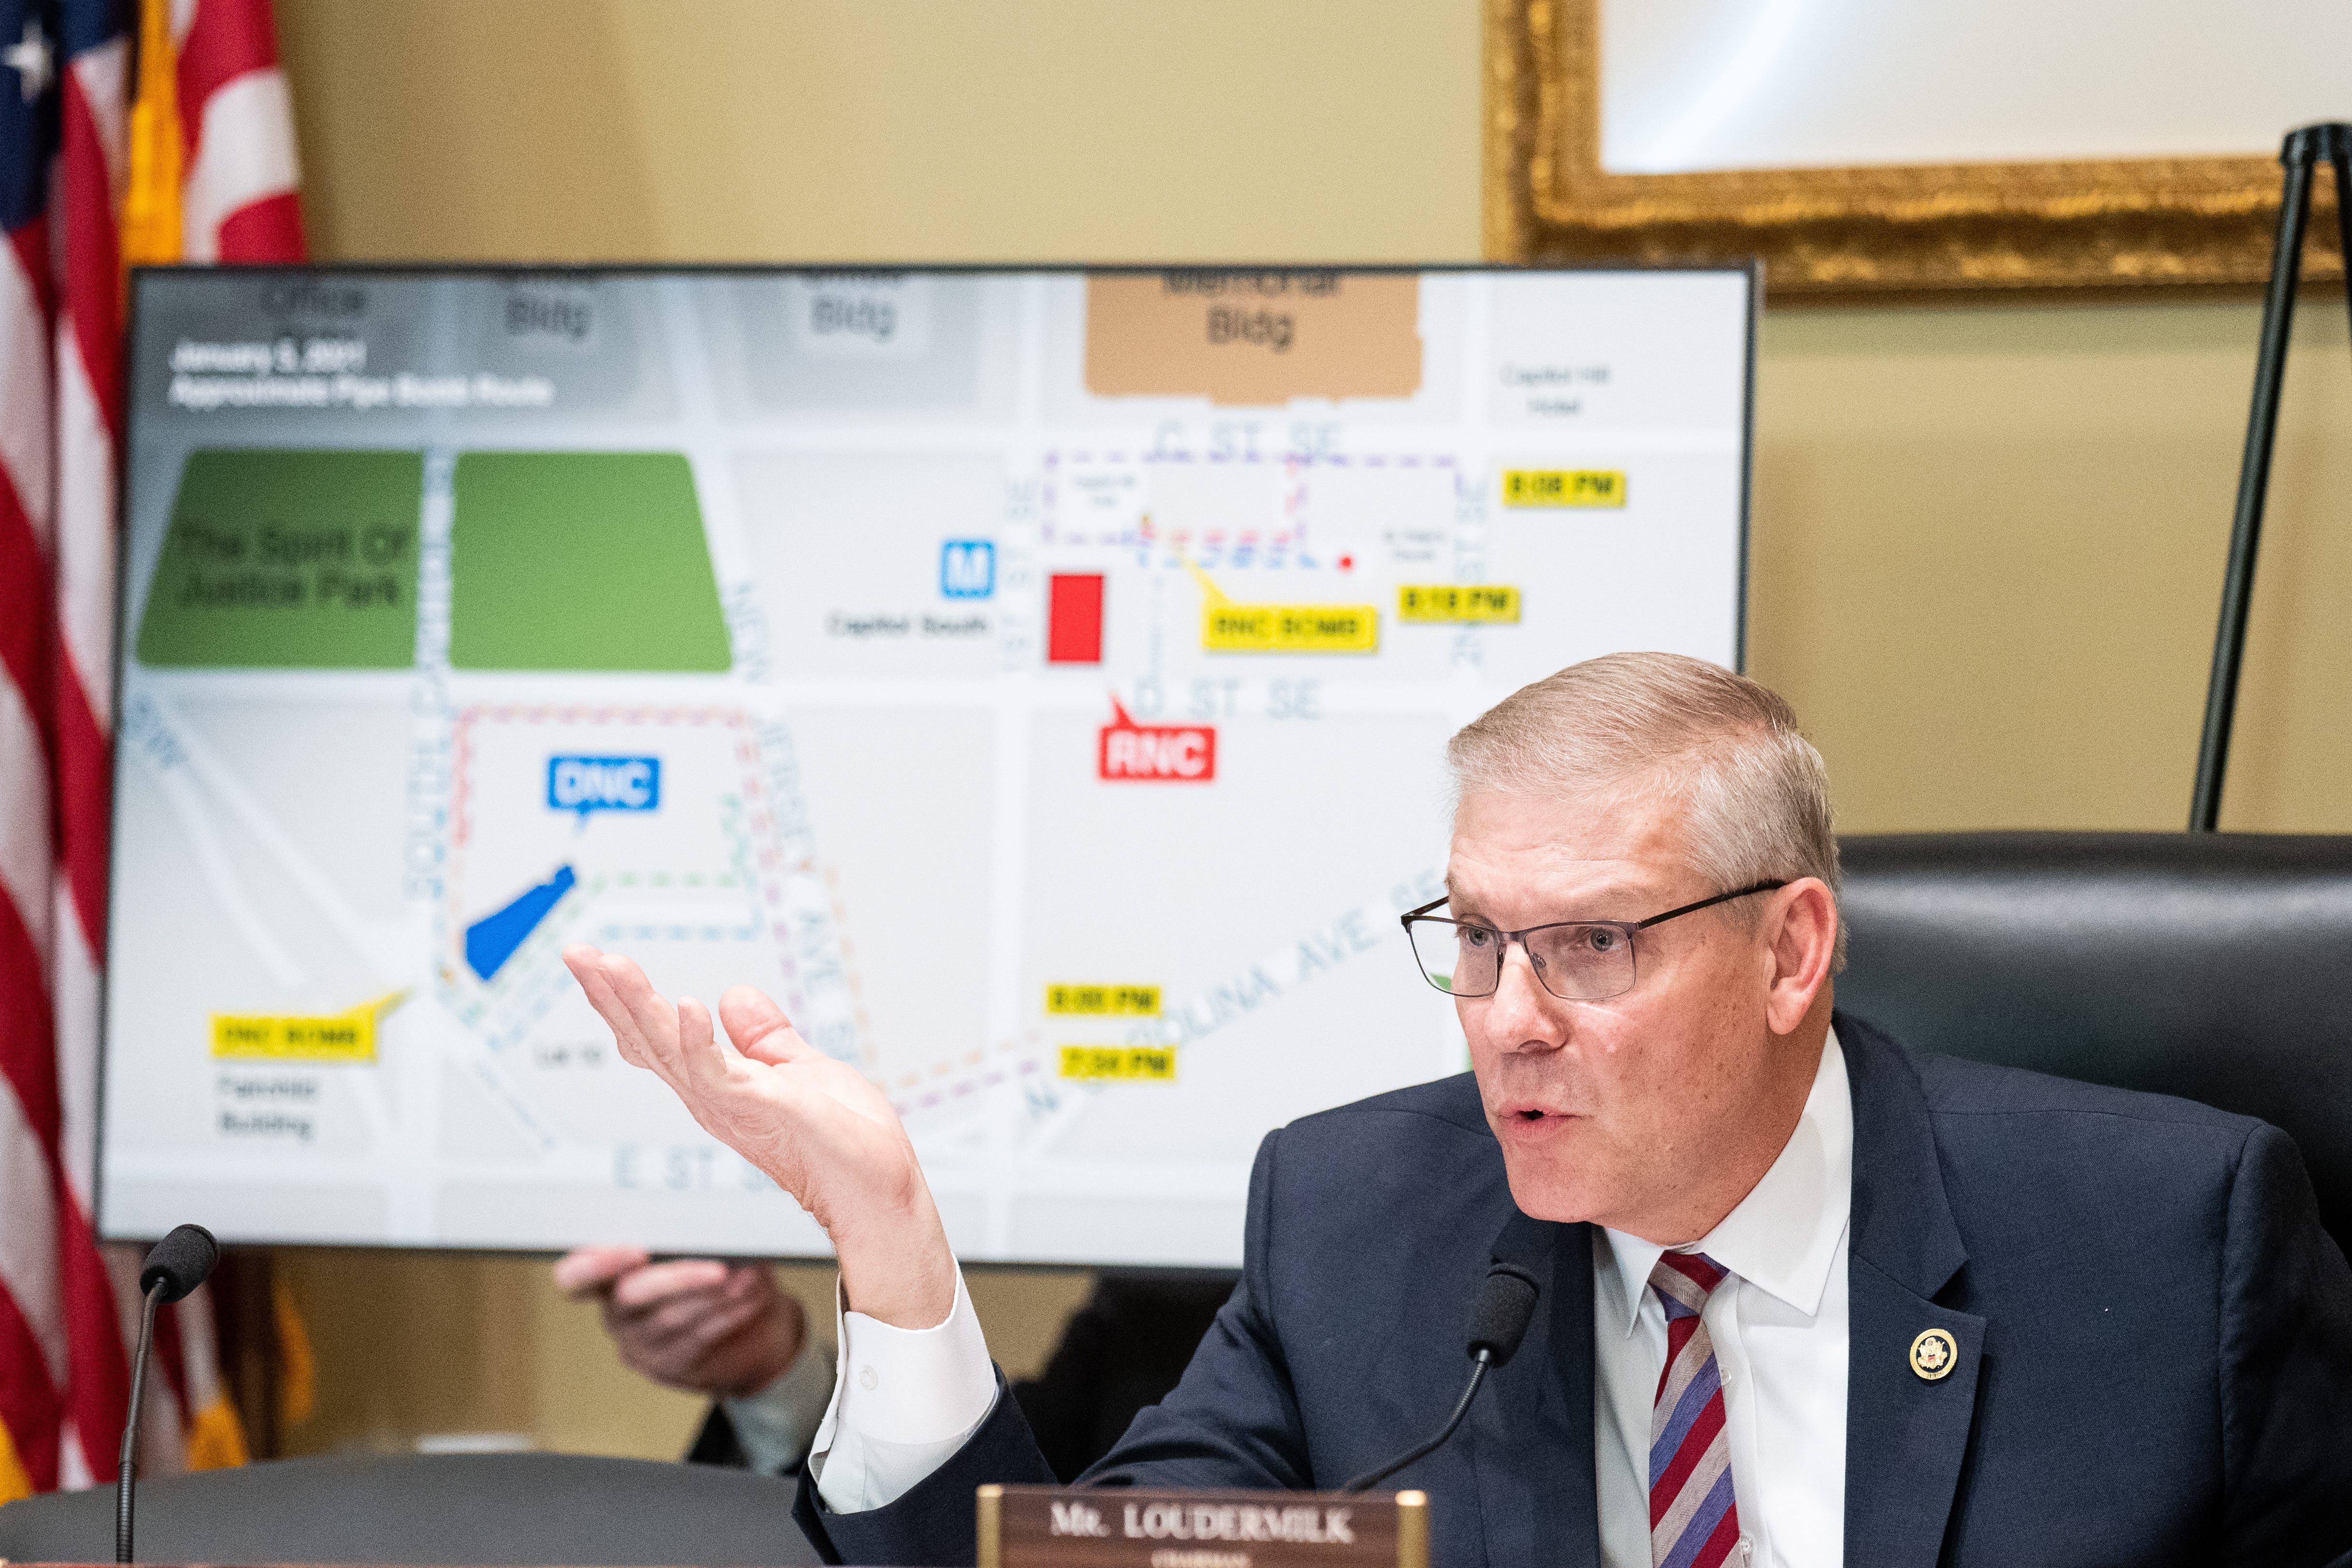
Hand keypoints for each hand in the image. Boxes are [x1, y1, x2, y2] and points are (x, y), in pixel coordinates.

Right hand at [555, 1245, 805, 1397]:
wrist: (752, 1328)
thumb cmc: (723, 1272)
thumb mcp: (710, 1247)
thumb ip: (700, 1235)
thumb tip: (718, 1223)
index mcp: (611, 1274)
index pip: (575, 1277)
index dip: (591, 1267)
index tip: (632, 1252)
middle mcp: (617, 1311)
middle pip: (630, 1297)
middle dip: (677, 1280)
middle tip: (718, 1270)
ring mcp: (639, 1343)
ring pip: (669, 1319)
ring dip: (714, 1298)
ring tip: (748, 1280)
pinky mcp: (668, 1366)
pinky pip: (695, 1341)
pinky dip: (727, 1317)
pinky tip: (749, 1300)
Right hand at [562, 944, 957, 1329]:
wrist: (877, 1190)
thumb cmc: (846, 1141)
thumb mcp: (800, 1069)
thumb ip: (765, 1038)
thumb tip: (734, 996)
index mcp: (718, 1085)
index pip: (659, 1038)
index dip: (626, 1002)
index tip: (599, 962)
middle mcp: (711, 1097)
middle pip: (647, 1039)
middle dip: (611, 995)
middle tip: (577, 954)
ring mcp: (729, 1104)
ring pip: (667, 1048)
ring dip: (636, 1005)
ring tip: (609, 965)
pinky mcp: (757, 1107)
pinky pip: (715, 1071)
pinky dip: (697, 1038)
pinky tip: (684, 1005)